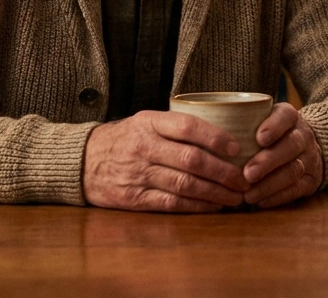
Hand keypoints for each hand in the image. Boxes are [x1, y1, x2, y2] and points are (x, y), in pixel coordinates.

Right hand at [82, 111, 249, 212]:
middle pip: (191, 159)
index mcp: (149, 123)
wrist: (82, 162)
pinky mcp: (134, 198)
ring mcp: (138, 174)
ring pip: (185, 184)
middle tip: (244, 180)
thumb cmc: (124, 139)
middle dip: (223, 172)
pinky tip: (213, 206)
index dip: (216, 137)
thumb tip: (224, 135)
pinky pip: (171, 203)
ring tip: (235, 197)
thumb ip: (177, 126)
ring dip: (215, 193)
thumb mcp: (145, 121)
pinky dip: (196, 206)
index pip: (188, 126)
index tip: (237, 148)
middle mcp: (144, 147)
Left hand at [241, 103, 323, 207]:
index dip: (274, 126)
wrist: (306, 147)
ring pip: (294, 170)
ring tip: (249, 194)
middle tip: (247, 173)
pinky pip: (297, 189)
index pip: (285, 117)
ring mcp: (309, 158)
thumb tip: (196, 127)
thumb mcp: (261, 119)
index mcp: (289, 117)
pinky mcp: (310, 180)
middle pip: (290, 146)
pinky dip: (278, 197)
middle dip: (268, 161)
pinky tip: (260, 202)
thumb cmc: (270, 134)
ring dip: (271, 183)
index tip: (258, 137)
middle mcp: (302, 136)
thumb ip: (239, 121)